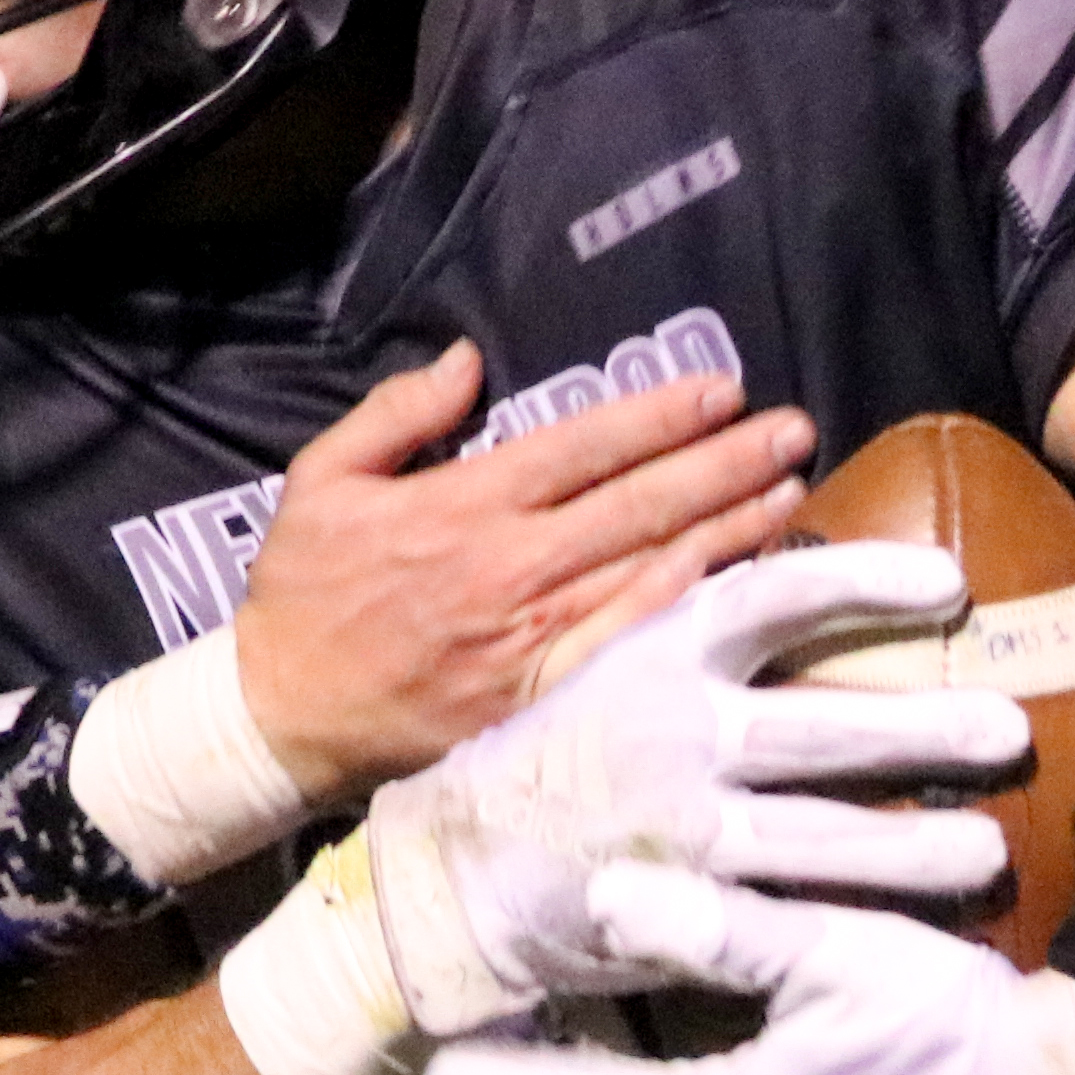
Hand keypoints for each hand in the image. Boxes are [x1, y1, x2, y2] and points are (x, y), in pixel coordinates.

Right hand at [217, 547, 1022, 1074]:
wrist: (448, 871)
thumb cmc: (547, 762)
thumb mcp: (603, 668)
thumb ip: (691, 632)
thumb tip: (803, 585)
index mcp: (651, 656)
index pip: (771, 598)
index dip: (863, 582)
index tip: (952, 584)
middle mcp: (669, 736)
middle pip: (821, 727)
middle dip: (924, 730)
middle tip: (1010, 730)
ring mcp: (673, 833)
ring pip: (815, 839)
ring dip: (908, 848)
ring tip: (991, 852)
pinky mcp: (674, 913)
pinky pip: (780, 920)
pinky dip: (850, 926)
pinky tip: (916, 938)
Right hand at [228, 342, 825, 803]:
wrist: (281, 714)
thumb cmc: (304, 593)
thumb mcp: (321, 478)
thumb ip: (398, 413)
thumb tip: (471, 360)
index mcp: (462, 506)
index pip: (582, 448)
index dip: (658, 417)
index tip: (722, 391)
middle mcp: (509, 568)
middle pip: (637, 504)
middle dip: (723, 463)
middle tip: (794, 428)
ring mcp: (530, 639)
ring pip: (647, 572)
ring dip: (726, 530)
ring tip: (790, 489)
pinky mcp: (539, 699)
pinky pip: (625, 648)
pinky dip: (681, 613)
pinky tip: (736, 585)